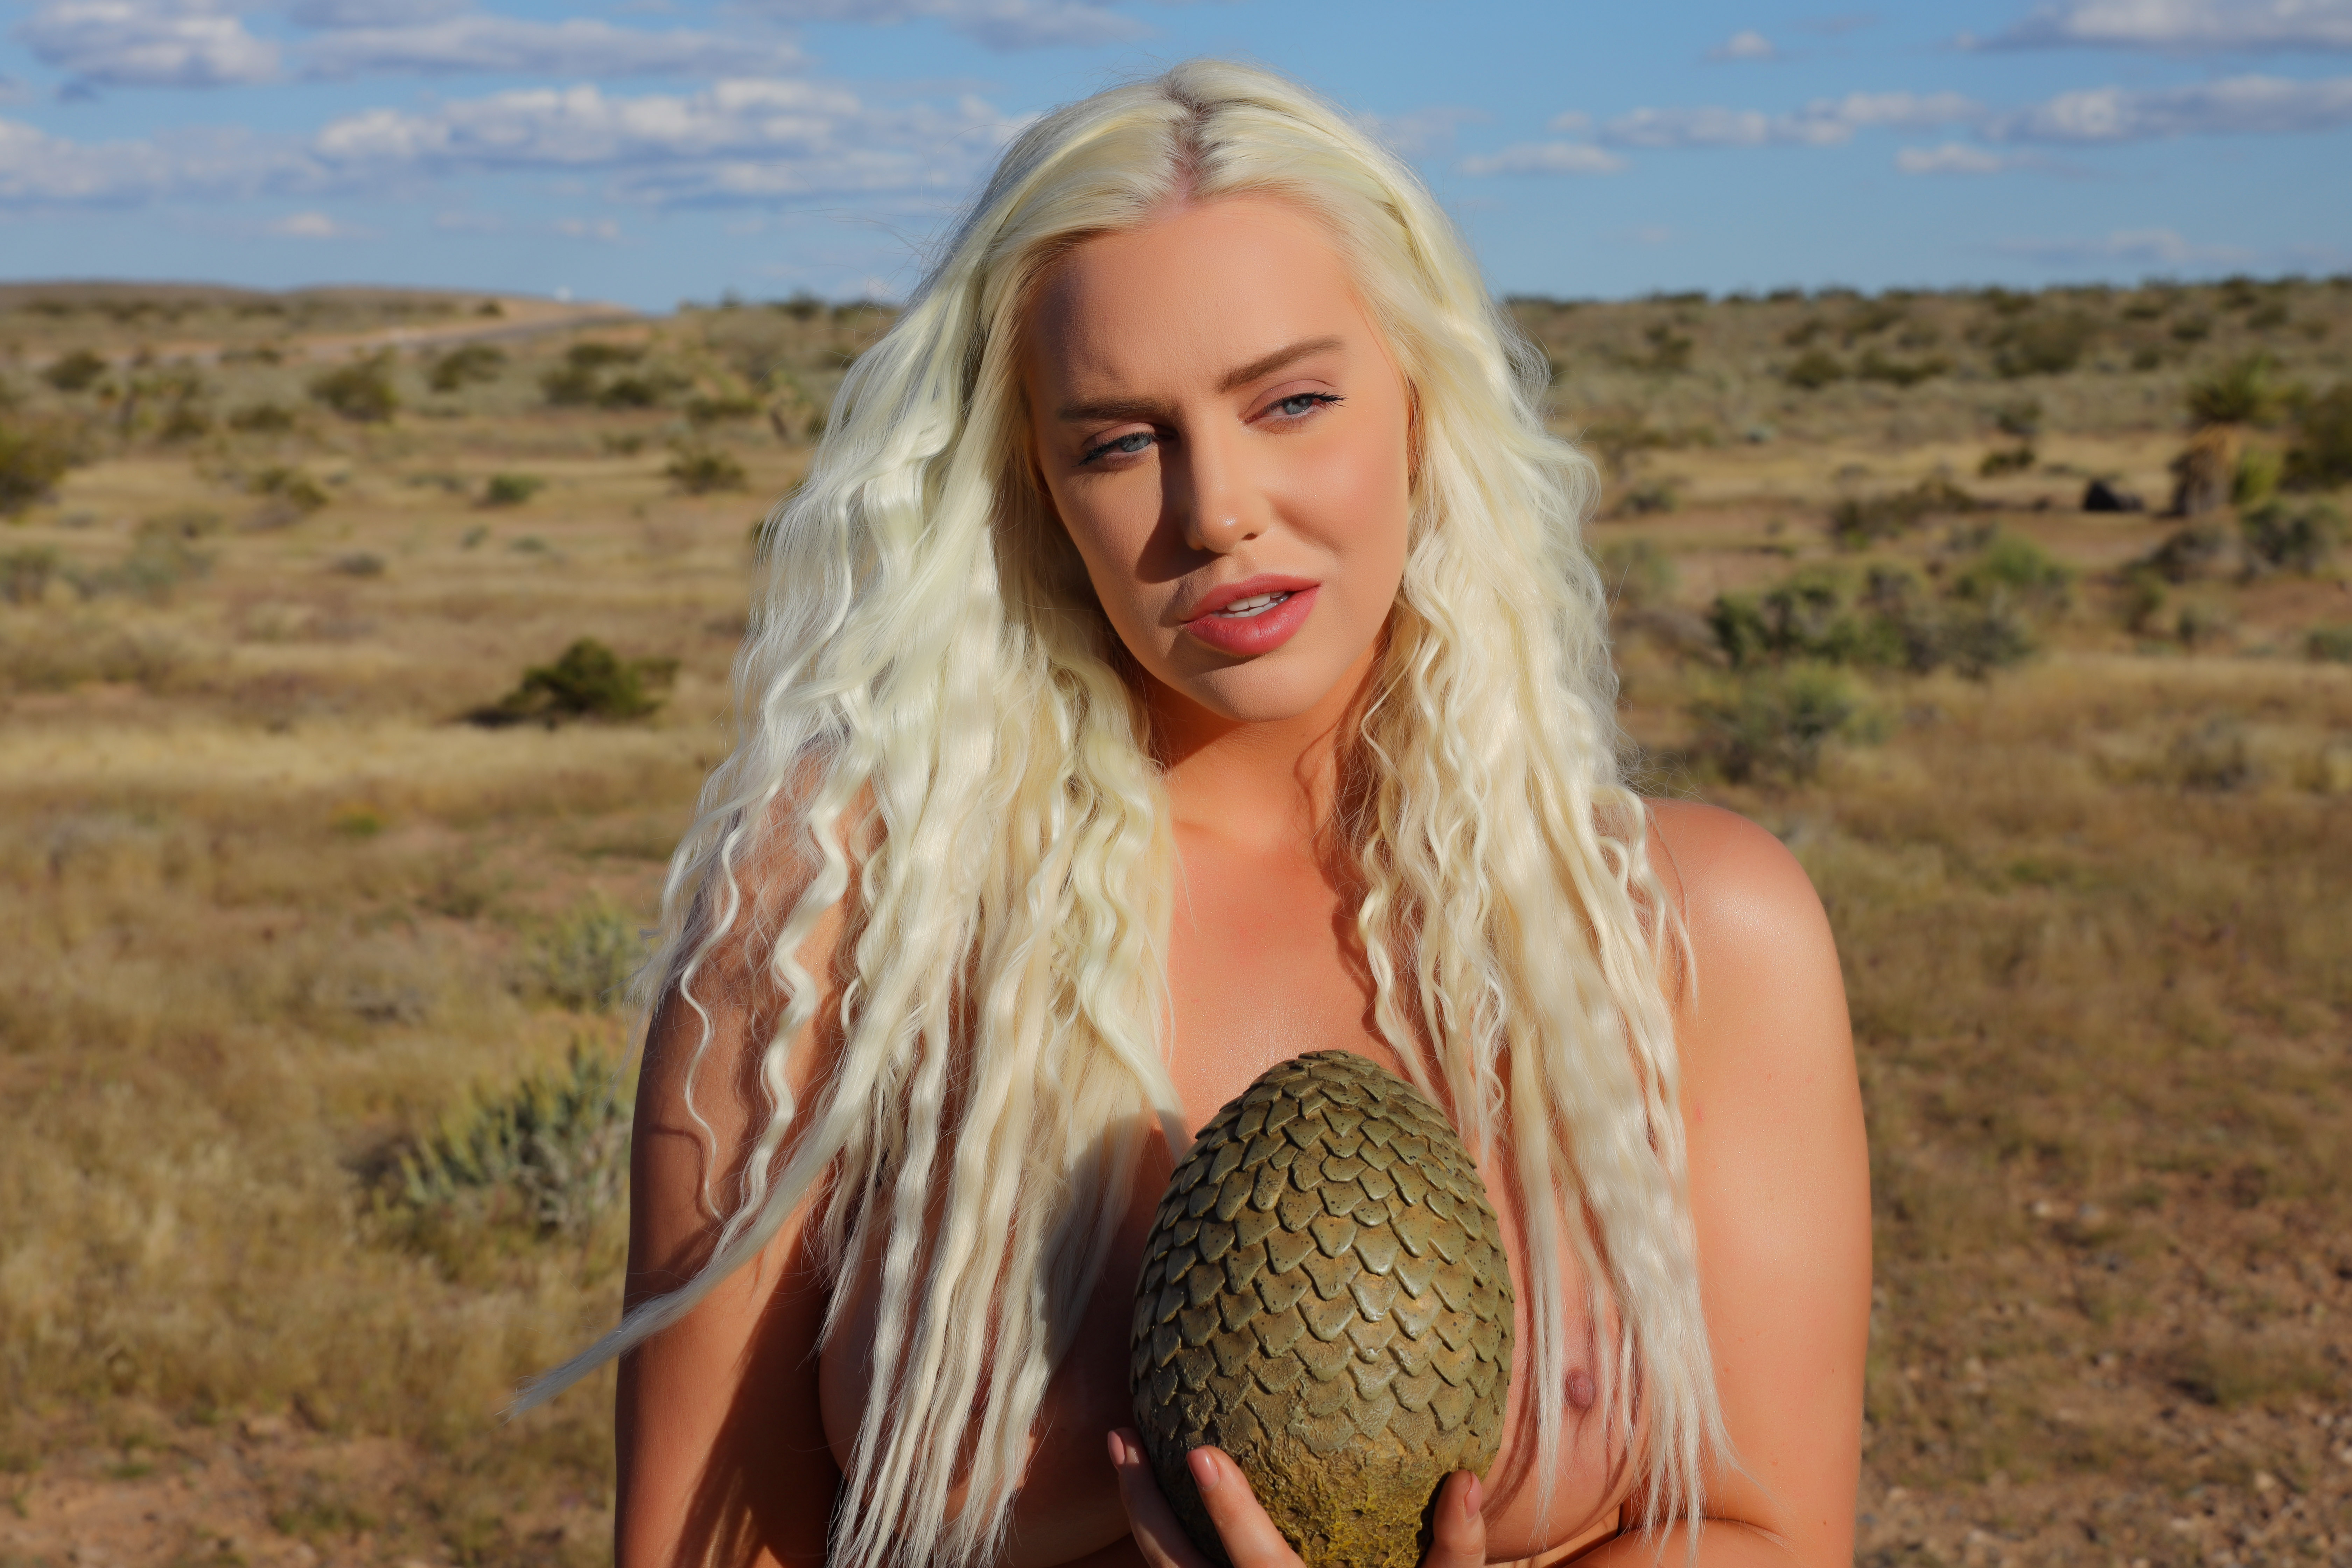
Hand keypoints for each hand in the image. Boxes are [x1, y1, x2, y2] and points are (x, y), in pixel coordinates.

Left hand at [1108, 1429, 1487, 1567]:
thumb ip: (1456, 1550)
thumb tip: (1466, 1478)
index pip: (1259, 1563)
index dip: (1231, 1512)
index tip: (1199, 1452)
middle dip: (1143, 1505)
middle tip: (1119, 1433)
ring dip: (1141, 1515)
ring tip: (1124, 1449)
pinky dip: (1160, 1538)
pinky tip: (1154, 1494)